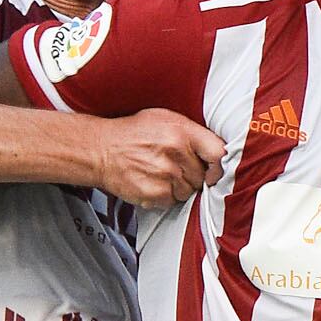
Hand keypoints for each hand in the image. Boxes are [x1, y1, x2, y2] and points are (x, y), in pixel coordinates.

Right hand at [87, 110, 225, 205]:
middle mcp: (176, 152)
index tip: (215, 170)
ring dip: (179, 187)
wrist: (100, 149)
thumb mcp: (164, 119)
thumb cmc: (132, 133)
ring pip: (189, 191)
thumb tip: (215, 149)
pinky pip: (173, 201)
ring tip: (161, 173)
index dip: (220, 165)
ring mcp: (165, 174)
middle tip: (175, 167)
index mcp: (182, 131)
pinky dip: (165, 196)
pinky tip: (153, 182)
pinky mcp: (155, 193)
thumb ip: (192, 132)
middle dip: (193, 175)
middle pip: (203, 176)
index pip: (218, 153)